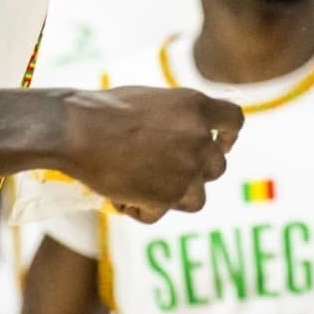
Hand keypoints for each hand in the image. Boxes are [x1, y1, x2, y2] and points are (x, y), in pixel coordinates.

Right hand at [60, 86, 242, 221]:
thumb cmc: (106, 111)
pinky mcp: (167, 197)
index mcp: (196, 106)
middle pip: (217, 166)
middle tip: (166, 171)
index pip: (234, 121)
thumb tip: (187, 138)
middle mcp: (199, 138)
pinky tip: (120, 197)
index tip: (223, 144)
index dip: (229, 136)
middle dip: (196, 172)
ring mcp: (186, 170)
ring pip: (197, 197)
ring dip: (174, 196)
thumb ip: (179, 119)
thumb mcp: (153, 100)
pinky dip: (142, 210)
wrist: (78, 130)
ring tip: (142, 188)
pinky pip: (160, 212)